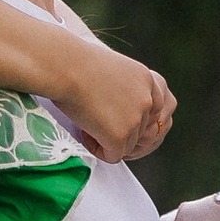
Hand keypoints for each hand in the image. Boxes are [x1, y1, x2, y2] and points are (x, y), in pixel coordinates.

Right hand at [63, 45, 175, 163]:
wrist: (65, 67)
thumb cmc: (77, 64)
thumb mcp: (113, 70)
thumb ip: (126, 89)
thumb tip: (120, 108)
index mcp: (147, 80)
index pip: (154, 110)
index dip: (131, 117)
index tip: (112, 115)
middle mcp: (147, 100)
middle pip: (139, 131)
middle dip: (118, 130)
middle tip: (95, 119)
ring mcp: (136, 119)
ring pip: (126, 145)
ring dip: (107, 139)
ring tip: (87, 122)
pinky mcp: (120, 135)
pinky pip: (113, 156)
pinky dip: (98, 150)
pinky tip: (85, 133)